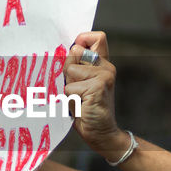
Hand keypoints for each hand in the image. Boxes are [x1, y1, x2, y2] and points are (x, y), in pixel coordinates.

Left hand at [64, 31, 128, 160]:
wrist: (101, 133)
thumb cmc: (86, 109)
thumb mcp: (79, 84)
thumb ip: (75, 67)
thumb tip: (64, 52)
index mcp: (103, 64)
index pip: (97, 37)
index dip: (82, 41)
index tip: (75, 55)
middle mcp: (106, 67)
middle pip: (75, 52)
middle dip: (67, 70)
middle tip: (76, 88)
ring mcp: (104, 76)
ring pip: (70, 71)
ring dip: (68, 87)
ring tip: (78, 98)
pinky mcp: (98, 87)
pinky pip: (70, 88)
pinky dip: (70, 100)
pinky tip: (81, 106)